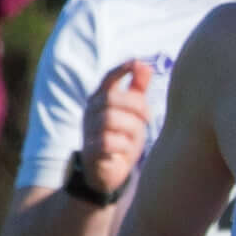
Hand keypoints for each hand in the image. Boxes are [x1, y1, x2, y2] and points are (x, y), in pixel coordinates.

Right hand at [70, 57, 160, 200]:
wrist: (107, 172)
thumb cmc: (122, 138)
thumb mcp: (132, 114)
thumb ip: (137, 91)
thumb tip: (146, 65)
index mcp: (101, 99)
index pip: (108, 78)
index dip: (122, 69)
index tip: (137, 63)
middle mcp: (91, 111)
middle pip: (113, 99)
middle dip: (135, 107)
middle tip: (147, 118)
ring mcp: (88, 130)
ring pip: (111, 120)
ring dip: (131, 129)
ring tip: (135, 137)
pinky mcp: (90, 150)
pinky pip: (108, 142)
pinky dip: (123, 146)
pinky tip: (125, 150)